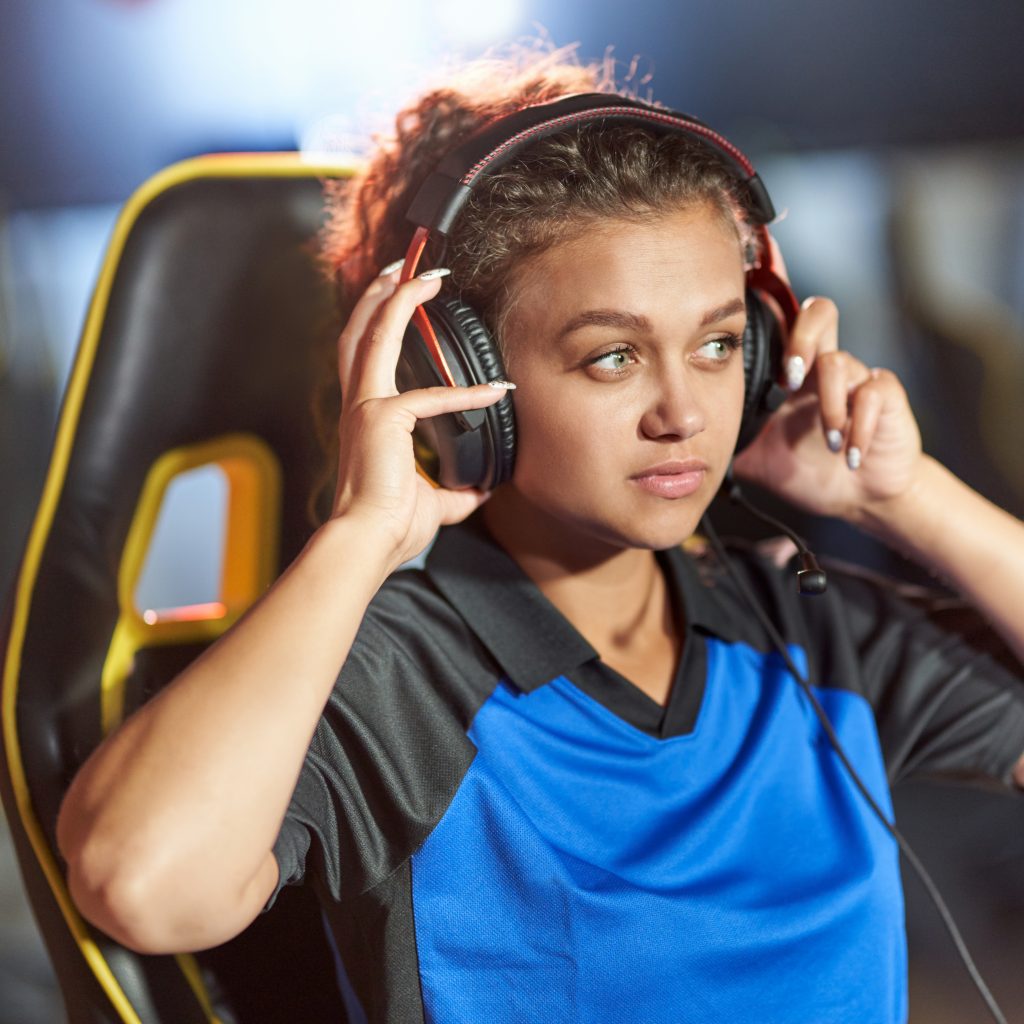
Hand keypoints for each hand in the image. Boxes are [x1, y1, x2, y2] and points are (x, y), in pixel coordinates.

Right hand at [330, 266, 510, 571]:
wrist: (367, 543)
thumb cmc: (388, 526)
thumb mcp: (432, 502)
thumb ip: (454, 491)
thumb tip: (481, 491)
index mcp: (365, 418)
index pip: (367, 357)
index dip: (382, 324)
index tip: (402, 301)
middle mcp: (358, 405)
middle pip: (359, 331)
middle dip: (380, 293)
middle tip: (404, 267)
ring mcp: (365, 407)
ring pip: (374, 335)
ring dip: (398, 299)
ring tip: (424, 275)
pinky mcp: (382, 419)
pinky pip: (429, 394)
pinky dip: (466, 392)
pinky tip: (496, 390)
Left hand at [732, 295, 923, 520]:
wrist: (858, 499)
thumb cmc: (808, 472)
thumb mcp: (755, 459)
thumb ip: (726, 441)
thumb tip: (683, 440)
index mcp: (790, 376)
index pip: (780, 327)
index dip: (765, 329)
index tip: (748, 358)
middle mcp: (823, 368)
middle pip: (820, 312)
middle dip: (802, 339)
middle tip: (790, 380)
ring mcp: (856, 380)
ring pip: (841, 361)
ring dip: (829, 406)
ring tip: (827, 442)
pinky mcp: (886, 398)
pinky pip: (875, 393)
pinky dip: (860, 428)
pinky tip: (851, 456)